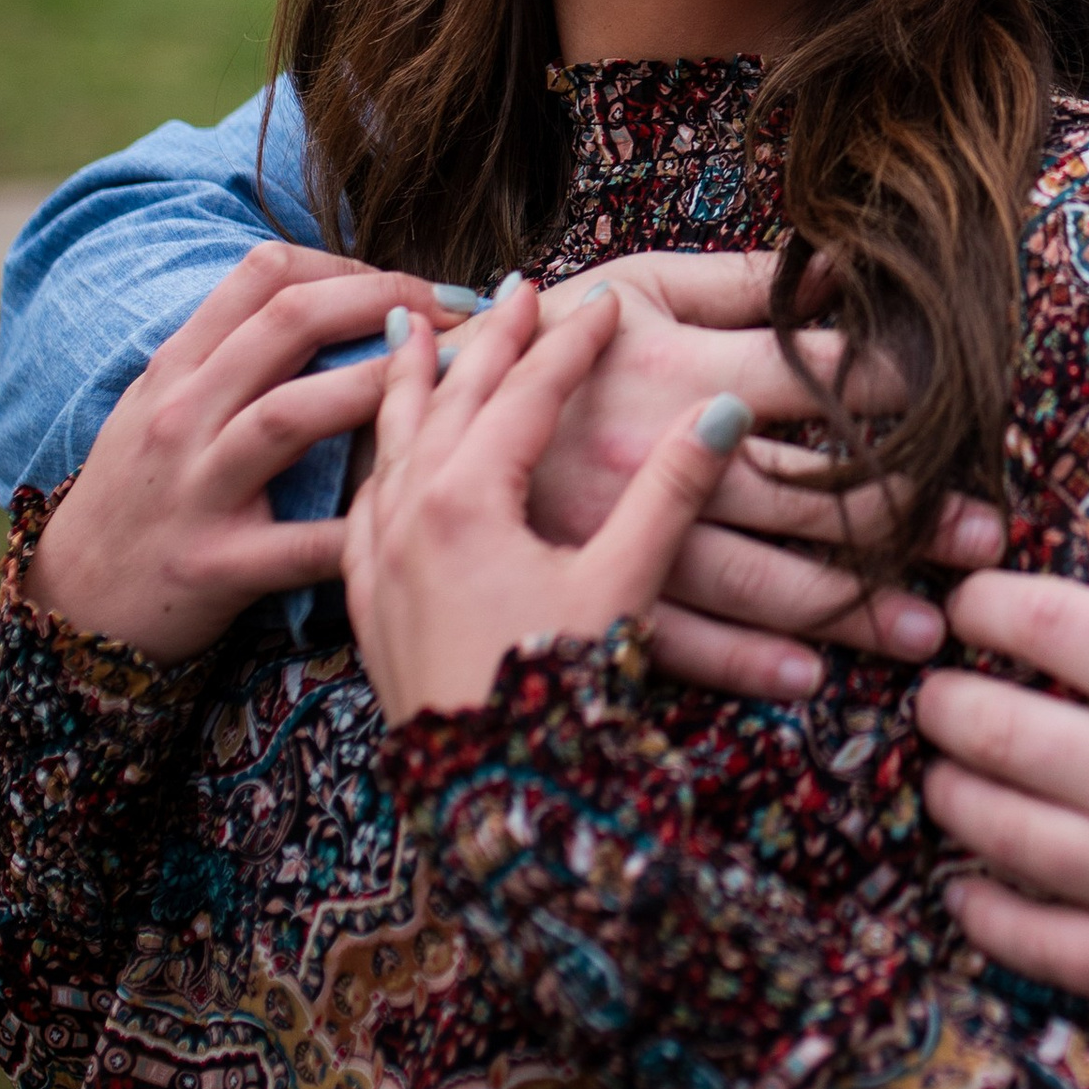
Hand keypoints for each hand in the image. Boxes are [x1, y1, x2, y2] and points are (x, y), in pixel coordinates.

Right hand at [24, 240, 461, 662]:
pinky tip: (419, 511)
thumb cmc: (139, 497)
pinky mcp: (211, 565)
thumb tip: (333, 299)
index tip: (408, 283)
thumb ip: (232, 355)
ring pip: (291, 415)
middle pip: (290, 323)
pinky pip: (296, 545)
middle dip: (387, 300)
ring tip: (456, 377)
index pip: (264, 274)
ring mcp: (194, 489)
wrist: (73, 610)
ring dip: (380, 386)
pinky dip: (357, 529)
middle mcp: (181, 415)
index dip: (350, 265)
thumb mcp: (162, 407)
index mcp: (177, 368)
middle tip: (460, 309)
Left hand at [341, 279, 748, 724]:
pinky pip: (363, 499)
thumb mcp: (624, 585)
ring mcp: (378, 558)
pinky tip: (385, 452)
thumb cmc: (556, 693)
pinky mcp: (367, 601)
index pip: (526, 392)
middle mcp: (408, 515)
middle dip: (488, 335)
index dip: (572, 342)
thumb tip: (724, 409)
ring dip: (410, 378)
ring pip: (390, 441)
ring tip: (412, 325)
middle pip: (449, 397)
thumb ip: (672, 491)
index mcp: (467, 500)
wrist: (486, 804)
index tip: (607, 302)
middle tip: (518, 285)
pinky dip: (379, 453)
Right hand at [500, 250, 1005, 699]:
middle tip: (986, 538)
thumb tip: (846, 262)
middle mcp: (660, 454)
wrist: (426, 415)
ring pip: (758, 579)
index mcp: (678, 368)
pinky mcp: (590, 586)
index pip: (818, 378)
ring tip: (926, 629)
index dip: (900, 388)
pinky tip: (812, 677)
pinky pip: (678, 638)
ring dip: (849, 606)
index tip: (963, 404)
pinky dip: (747, 664)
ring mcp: (624, 532)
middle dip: (906, 516)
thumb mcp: (638, 287)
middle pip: (807, 491)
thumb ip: (743, 280)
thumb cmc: (553, 340)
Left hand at [917, 424, 1088, 1032]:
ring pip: (997, 834)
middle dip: (943, 700)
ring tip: (946, 769)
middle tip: (935, 688)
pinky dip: (981, 910)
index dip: (980, 602)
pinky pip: (1035, 942)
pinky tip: (968, 881)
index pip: (1043, 624)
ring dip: (950, 794)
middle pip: (993, 730)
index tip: (968, 601)